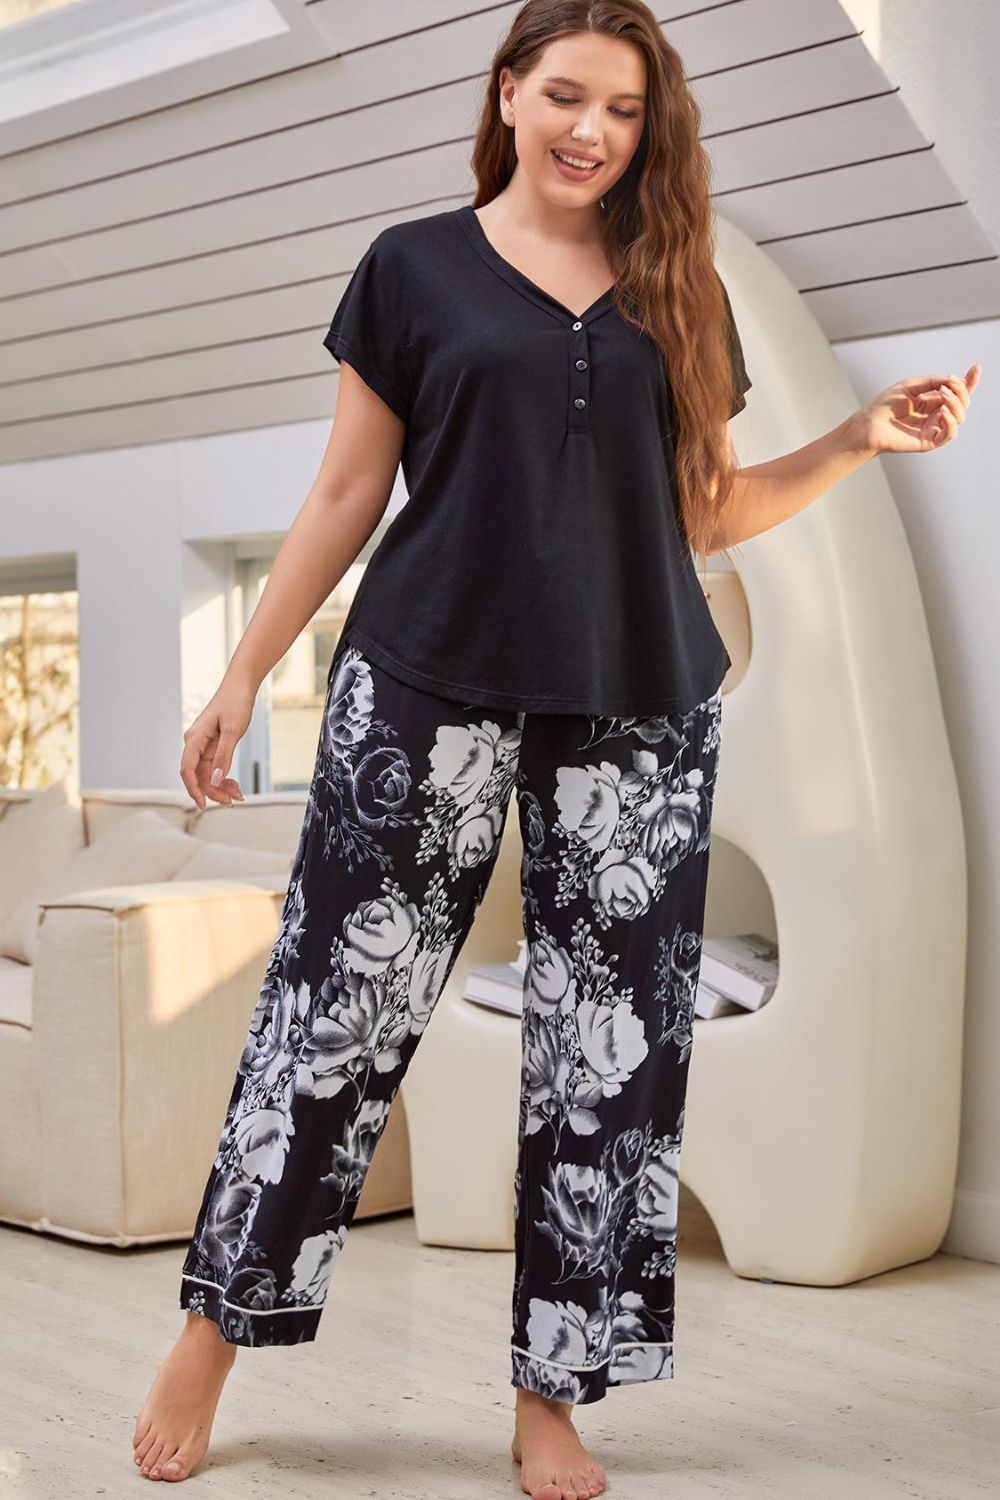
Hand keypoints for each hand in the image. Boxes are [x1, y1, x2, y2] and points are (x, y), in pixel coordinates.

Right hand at [180, 679, 255, 808]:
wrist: (241, 686)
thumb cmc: (235, 703)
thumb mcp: (233, 730)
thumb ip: (224, 756)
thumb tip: (216, 780)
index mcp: (195, 738)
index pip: (187, 769)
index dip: (194, 788)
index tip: (204, 804)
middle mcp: (195, 743)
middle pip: (198, 775)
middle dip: (213, 791)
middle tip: (232, 802)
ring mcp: (203, 745)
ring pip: (207, 774)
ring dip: (220, 787)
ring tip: (238, 796)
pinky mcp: (212, 746)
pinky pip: (214, 768)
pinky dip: (224, 778)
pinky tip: (235, 786)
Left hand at [851, 364, 981, 456]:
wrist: (869, 423)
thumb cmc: (885, 405)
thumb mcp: (912, 386)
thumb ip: (934, 382)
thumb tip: (954, 380)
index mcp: (932, 400)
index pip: (957, 392)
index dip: (969, 381)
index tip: (976, 368)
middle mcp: (935, 414)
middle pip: (962, 403)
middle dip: (961, 391)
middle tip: (948, 385)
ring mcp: (933, 428)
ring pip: (959, 417)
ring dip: (955, 403)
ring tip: (942, 396)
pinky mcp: (929, 442)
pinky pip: (949, 434)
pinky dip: (951, 422)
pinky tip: (942, 413)